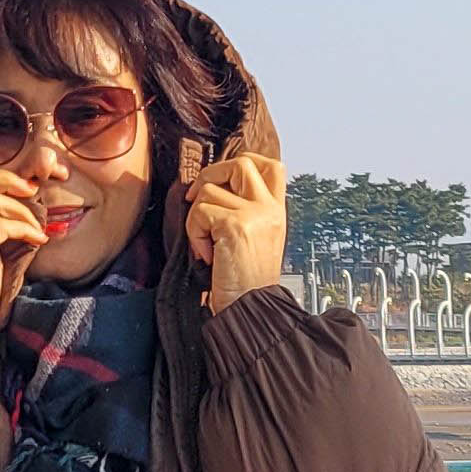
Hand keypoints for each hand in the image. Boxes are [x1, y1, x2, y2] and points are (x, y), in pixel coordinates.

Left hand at [189, 152, 288, 306]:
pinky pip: (199, 212)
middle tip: (197, 199)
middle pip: (241, 163)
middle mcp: (269, 209)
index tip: (222, 177)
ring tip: (208, 245)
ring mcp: (254, 215)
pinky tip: (207, 255)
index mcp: (276, 212)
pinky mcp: (235, 225)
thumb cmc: (245, 281)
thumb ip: (245, 212)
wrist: (250, 310)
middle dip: (210, 175)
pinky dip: (194, 233)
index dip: (245, 161)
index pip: (272, 166)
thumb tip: (213, 186)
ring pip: (209, 191)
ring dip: (197, 218)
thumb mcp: (256, 239)